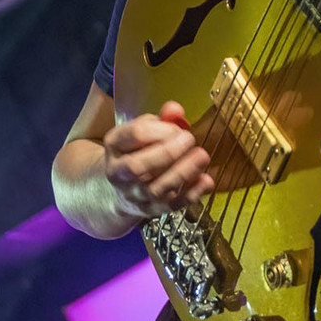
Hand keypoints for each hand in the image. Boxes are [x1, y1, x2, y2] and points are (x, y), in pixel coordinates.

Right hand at [102, 99, 213, 218]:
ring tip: (202, 157)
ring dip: (182, 172)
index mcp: (115, 145)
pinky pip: (171, 206)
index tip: (177, 127)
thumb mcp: (143, 130)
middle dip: (167, 152)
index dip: (160, 129)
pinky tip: (206, 181)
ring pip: (155, 189)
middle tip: (189, 140)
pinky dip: (191, 194)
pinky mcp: (150, 210)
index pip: (134, 135)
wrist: (122, 188)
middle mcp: (119, 173)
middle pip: (138, 166)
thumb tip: (175, 109)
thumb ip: (161, 119)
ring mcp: (134, 194)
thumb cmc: (138, 151)